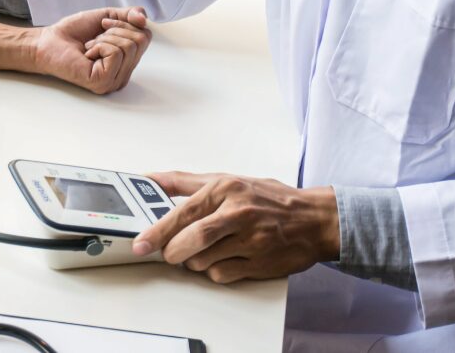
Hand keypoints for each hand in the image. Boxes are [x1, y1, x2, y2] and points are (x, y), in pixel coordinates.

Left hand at [34, 7, 151, 93]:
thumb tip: (144, 18)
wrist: (48, 41)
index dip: (125, 23)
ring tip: (90, 47)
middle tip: (95, 38)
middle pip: (140, 41)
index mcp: (127, 62)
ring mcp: (114, 81)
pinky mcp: (103, 82)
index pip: (146, 37)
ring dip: (104, 39)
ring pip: (128, 46)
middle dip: (115, 30)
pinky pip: (115, 53)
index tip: (103, 25)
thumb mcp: (107, 16)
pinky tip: (87, 55)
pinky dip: (99, 46)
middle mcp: (123, 74)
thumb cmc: (74, 32)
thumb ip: (129, 15)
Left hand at [131, 172, 338, 283]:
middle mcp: (239, 213)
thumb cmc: (267, 198)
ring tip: (202, 250)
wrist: (314, 219)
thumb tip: (149, 180)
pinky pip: (221, 275)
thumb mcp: (227, 179)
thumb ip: (185, 182)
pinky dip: (213, 270)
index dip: (157, 231)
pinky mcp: (259, 264)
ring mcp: (251, 240)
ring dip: (193, 261)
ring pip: (203, 261)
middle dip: (173, 251)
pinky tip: (222, 258)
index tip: (140, 243)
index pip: (183, 212)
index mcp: (226, 189)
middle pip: (193, 240)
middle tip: (169, 252)